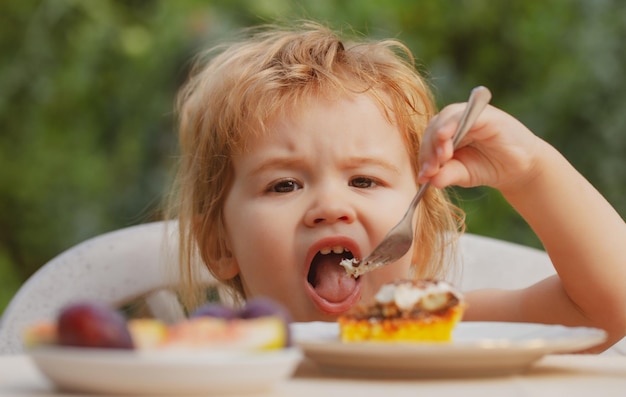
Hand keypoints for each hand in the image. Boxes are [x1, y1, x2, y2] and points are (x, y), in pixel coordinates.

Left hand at [417, 103, 543, 192]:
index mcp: (445, 132)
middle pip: (433, 129)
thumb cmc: (487, 167)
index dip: (423, 158)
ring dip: (439, 139)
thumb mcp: (463, 174)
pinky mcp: (485, 114)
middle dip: (429, 151)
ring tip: (441, 158)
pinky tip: (445, 136)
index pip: (428, 141)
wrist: (519, 168)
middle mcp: (455, 120)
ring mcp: (470, 115)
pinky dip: (453, 123)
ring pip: (445, 120)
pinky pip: (466, 115)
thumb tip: (429, 181)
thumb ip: (447, 174)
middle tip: (430, 171)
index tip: (422, 177)